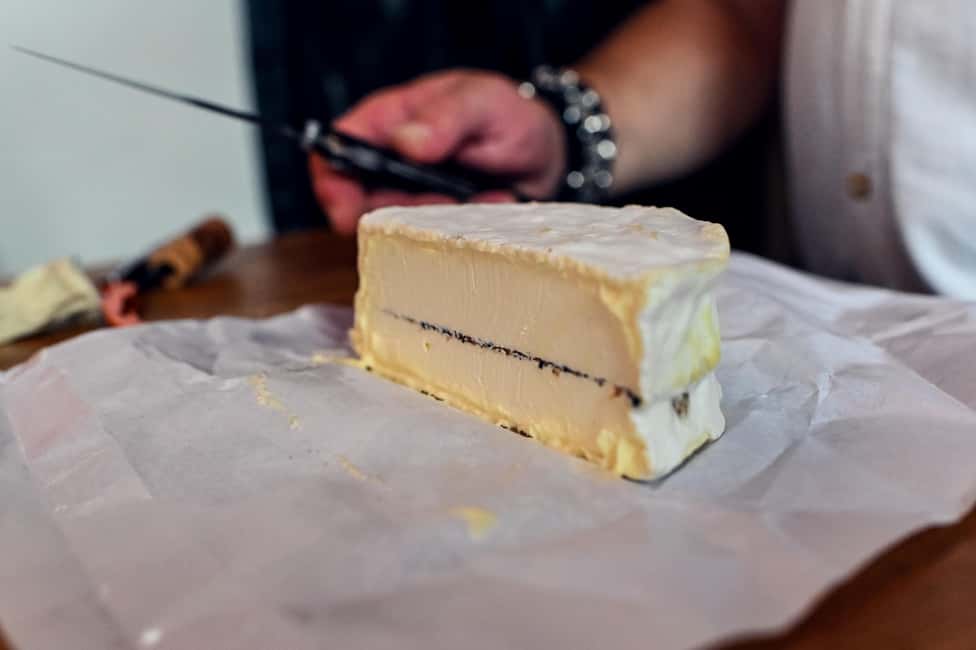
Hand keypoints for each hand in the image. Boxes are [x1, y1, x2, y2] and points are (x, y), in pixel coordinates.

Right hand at [309, 69, 566, 234]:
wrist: (547, 154)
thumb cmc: (507, 117)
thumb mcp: (482, 103)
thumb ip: (446, 116)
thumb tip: (406, 141)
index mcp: (389, 122)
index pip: (337, 148)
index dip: (332, 182)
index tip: (346, 213)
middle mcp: (391, 165)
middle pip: (359, 202)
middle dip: (394, 215)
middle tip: (443, 203)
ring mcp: (412, 200)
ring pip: (398, 230)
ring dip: (436, 223)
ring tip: (478, 197)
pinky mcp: (436, 228)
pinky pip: (433, 245)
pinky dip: (462, 235)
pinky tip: (494, 206)